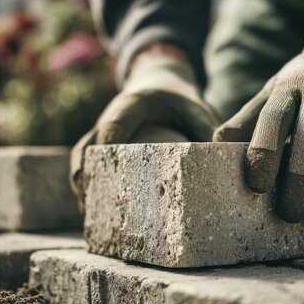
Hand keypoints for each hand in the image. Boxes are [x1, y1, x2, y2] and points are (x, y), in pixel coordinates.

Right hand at [70, 53, 218, 207]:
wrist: (161, 87)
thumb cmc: (180, 103)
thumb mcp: (196, 109)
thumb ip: (205, 132)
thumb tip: (221, 166)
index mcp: (134, 104)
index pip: (117, 122)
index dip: (110, 141)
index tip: (111, 162)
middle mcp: (111, 119)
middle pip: (89, 145)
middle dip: (88, 173)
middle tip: (91, 204)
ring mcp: (103, 134)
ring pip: (83, 157)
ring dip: (82, 184)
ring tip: (88, 216)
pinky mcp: (103, 148)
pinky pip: (88, 165)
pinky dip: (87, 186)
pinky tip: (93, 213)